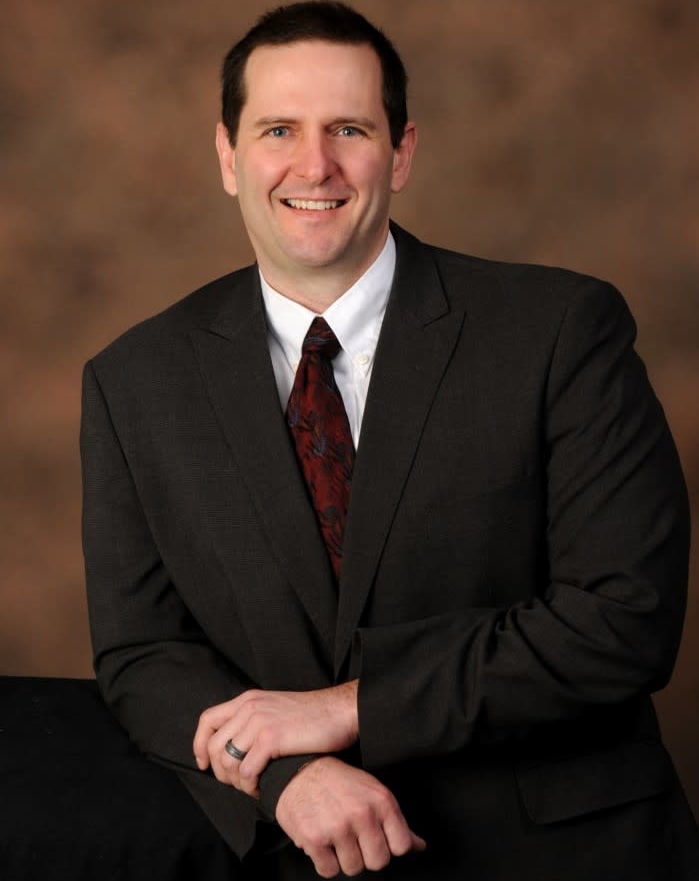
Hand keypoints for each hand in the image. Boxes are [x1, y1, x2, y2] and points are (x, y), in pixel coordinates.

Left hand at [193, 681, 358, 796]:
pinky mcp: (271, 738)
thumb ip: (254, 719)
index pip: (207, 720)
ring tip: (251, 787)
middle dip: (219, 772)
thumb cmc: (313, 716)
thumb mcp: (275, 707)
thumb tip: (236, 747)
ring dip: (235, 782)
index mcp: (248, 699)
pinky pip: (246, 770)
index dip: (199, 745)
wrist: (339, 711)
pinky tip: (261, 788)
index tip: (205, 764)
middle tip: (235, 784)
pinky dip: (250, 786)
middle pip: (213, 746)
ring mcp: (259, 722)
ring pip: (227, 761)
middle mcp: (249, 707)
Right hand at [276, 756, 425, 877]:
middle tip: (354, 837)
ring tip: (336, 835)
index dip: (388, 846)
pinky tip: (323, 840)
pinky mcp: (314, 839)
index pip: (401, 846)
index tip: (377, 838)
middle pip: (378, 862)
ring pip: (353, 868)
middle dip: (366, 854)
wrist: (300, 770)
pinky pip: (329, 871)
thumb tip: (419, 846)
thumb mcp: (373, 793)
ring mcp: (338, 827)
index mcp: (381, 801)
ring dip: (344, 857)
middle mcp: (362, 813)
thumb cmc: (340, 782)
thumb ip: (397, 821)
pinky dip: (324, 861)